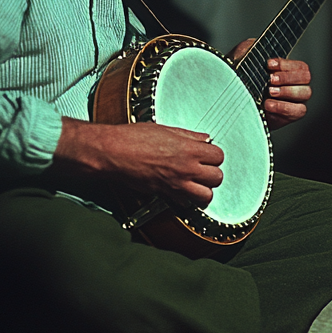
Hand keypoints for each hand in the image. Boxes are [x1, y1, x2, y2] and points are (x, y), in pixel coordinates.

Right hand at [53, 118, 223, 208]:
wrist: (112, 152)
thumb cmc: (132, 138)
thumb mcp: (165, 129)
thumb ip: (189, 136)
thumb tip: (204, 138)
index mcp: (188, 149)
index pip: (219, 156)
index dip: (214, 155)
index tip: (208, 154)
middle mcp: (185, 168)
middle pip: (217, 178)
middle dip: (212, 173)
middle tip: (204, 169)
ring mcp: (176, 184)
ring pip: (206, 196)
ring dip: (204, 190)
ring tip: (197, 183)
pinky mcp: (164, 194)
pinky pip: (185, 203)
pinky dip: (186, 200)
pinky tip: (181, 190)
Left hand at [229, 39, 311, 129]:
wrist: (233, 103)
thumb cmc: (242, 79)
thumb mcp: (244, 60)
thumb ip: (250, 49)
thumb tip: (255, 45)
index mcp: (289, 70)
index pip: (299, 65)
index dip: (286, 64)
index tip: (268, 64)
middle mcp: (296, 84)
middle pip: (306, 77)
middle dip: (288, 77)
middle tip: (270, 79)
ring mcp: (295, 100)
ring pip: (305, 93)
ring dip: (288, 91)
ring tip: (270, 92)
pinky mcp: (290, 115)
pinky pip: (298, 111)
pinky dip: (284, 107)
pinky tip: (269, 105)